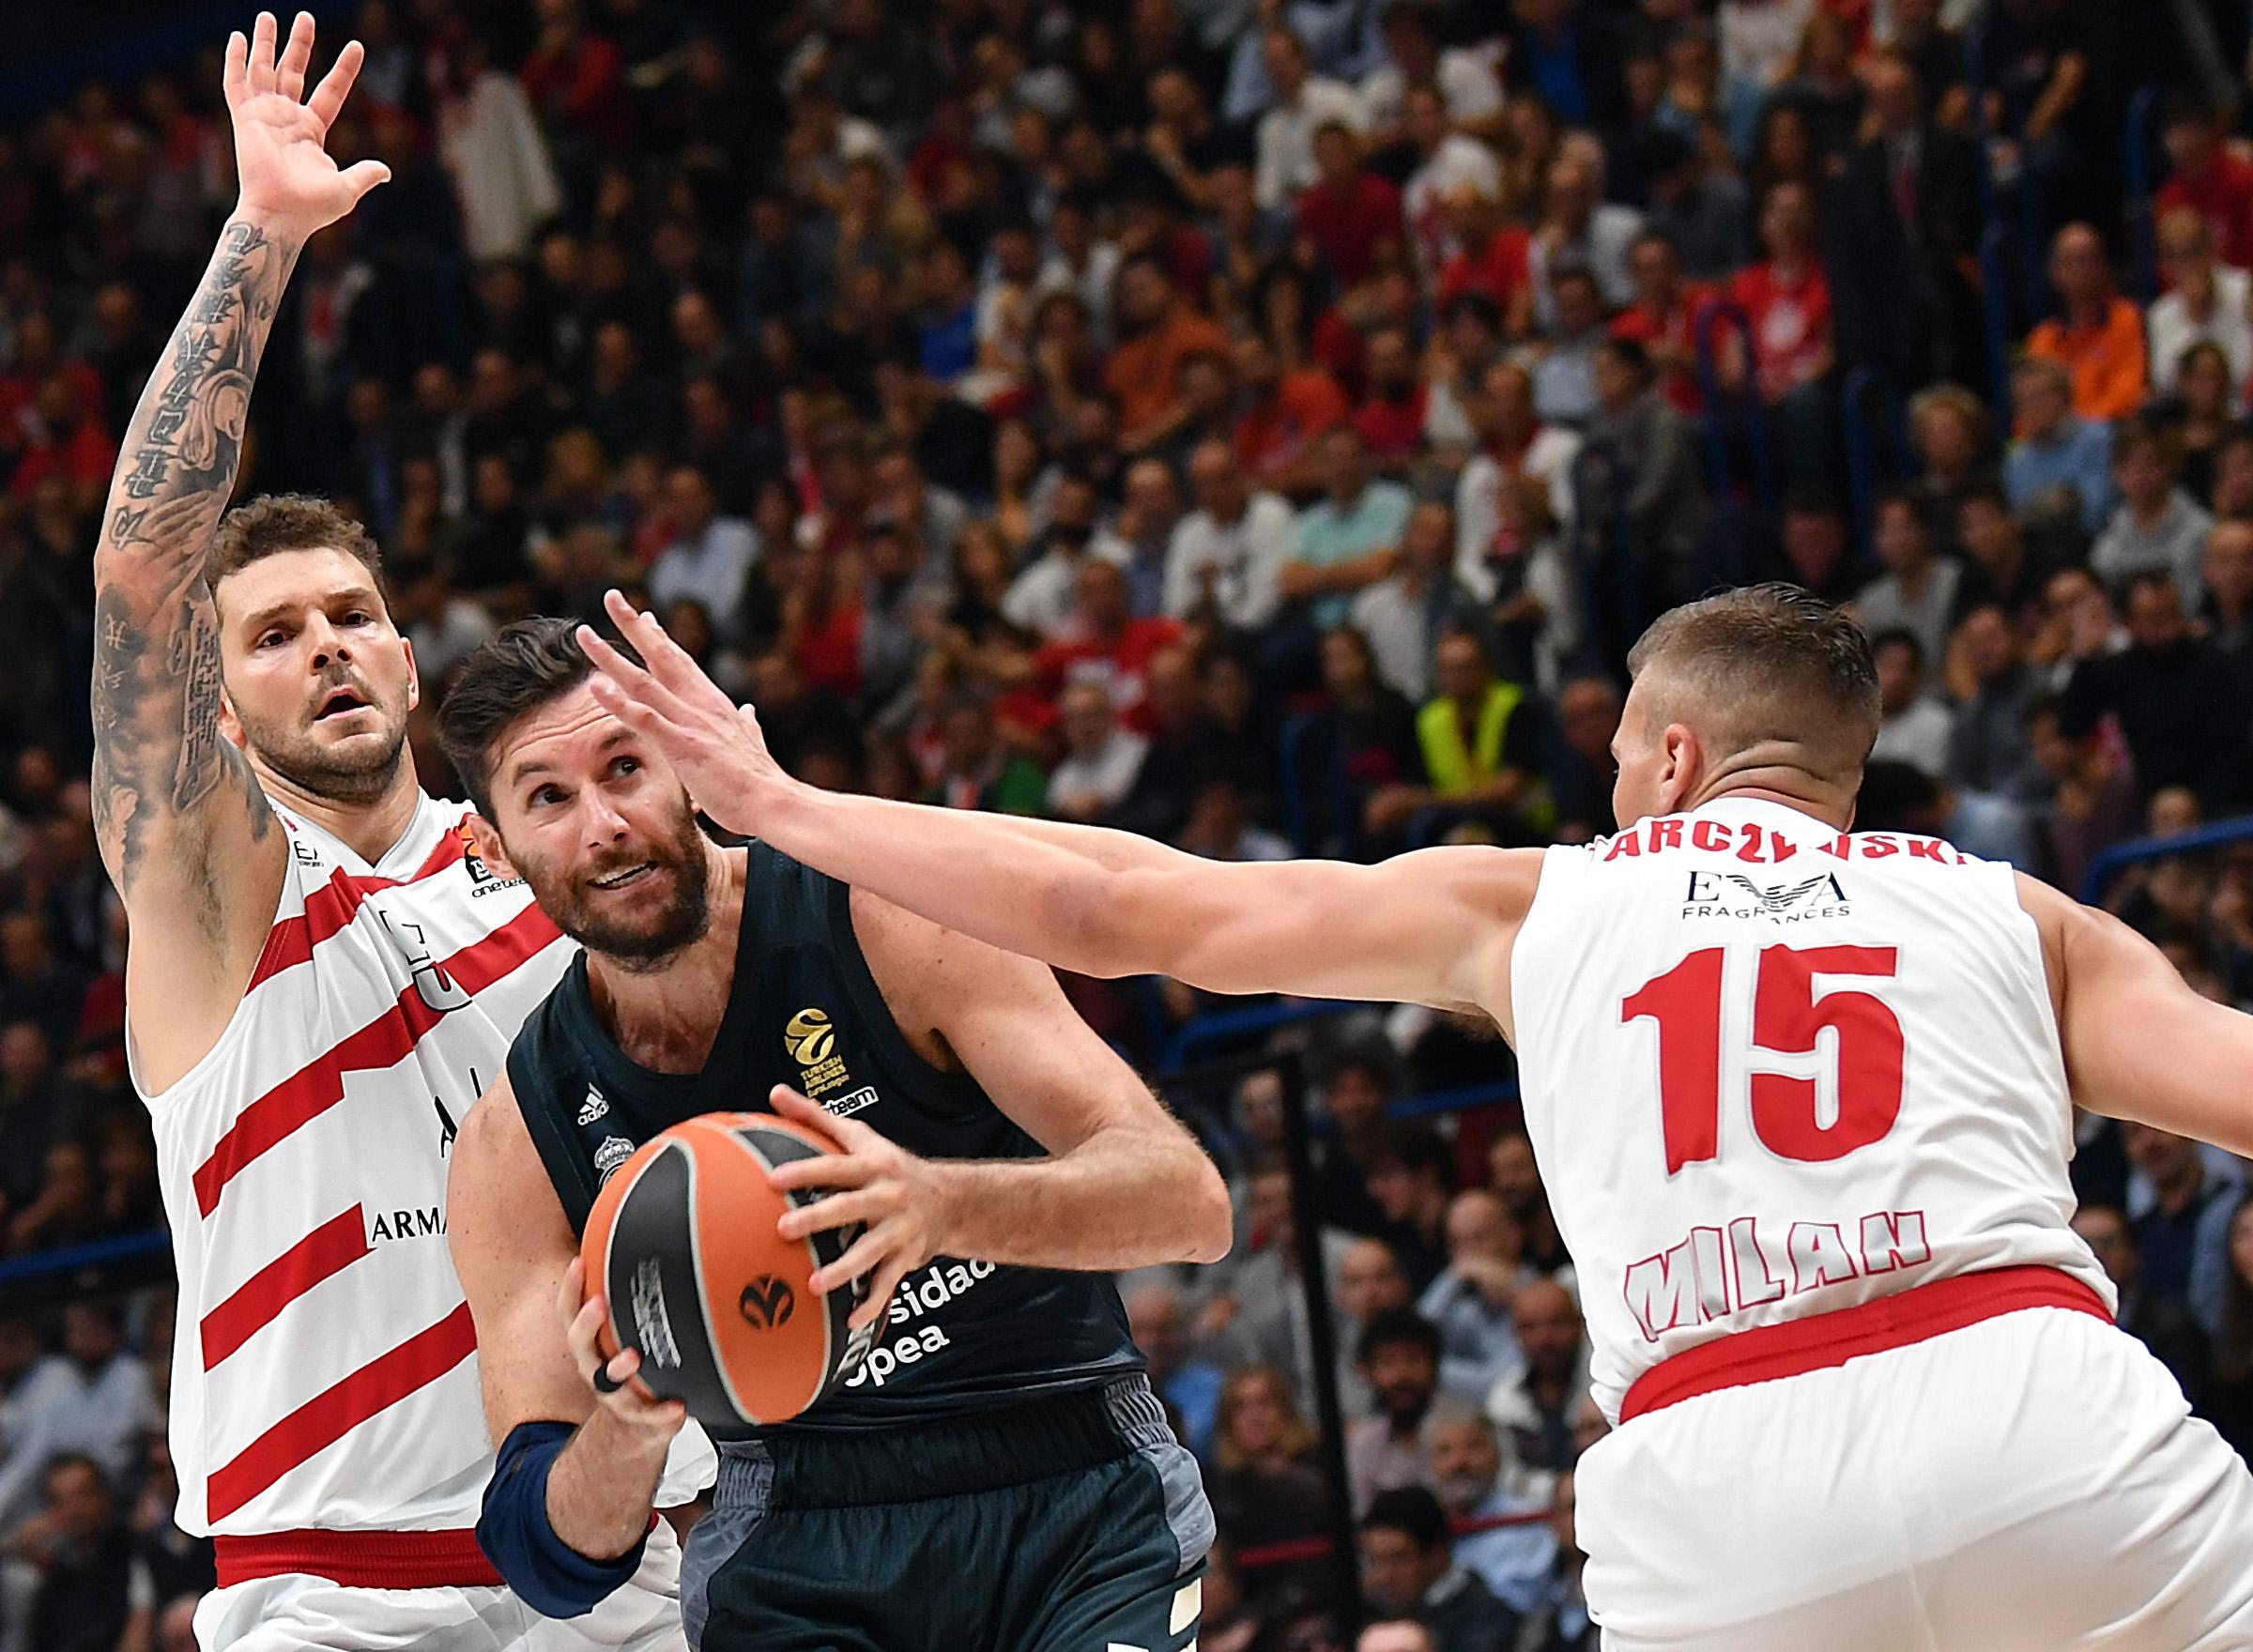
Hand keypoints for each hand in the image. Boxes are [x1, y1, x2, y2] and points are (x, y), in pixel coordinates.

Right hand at [224, 12, 389, 231]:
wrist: (282, 215)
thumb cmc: (312, 208)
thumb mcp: (347, 188)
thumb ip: (365, 175)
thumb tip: (386, 171)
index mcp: (312, 130)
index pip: (331, 90)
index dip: (344, 69)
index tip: (357, 46)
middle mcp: (287, 118)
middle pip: (294, 71)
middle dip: (299, 44)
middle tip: (305, 16)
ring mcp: (265, 116)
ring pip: (264, 69)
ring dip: (265, 42)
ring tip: (268, 15)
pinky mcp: (245, 119)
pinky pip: (236, 83)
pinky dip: (236, 60)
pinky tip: (238, 37)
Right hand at [559, 1257, 689, 1440]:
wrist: (634, 1422)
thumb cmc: (630, 1364)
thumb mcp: (626, 1329)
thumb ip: (635, 1296)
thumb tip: (655, 1238)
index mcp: (590, 1340)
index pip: (571, 1310)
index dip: (571, 1286)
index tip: (578, 1263)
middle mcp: (595, 1364)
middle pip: (579, 1343)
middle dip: (587, 1321)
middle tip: (598, 1303)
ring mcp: (613, 1392)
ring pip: (607, 1382)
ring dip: (617, 1368)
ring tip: (631, 1357)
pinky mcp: (636, 1416)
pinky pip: (647, 1417)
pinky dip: (662, 1412)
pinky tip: (677, 1406)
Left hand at [577, 590, 788, 835]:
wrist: (772, 802)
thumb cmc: (759, 780)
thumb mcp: (752, 743)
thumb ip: (747, 725)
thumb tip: (749, 711)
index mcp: (713, 704)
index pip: (682, 662)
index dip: (660, 638)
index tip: (644, 615)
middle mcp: (699, 704)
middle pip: (661, 655)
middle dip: (634, 625)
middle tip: (612, 597)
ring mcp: (690, 722)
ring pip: (642, 681)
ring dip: (610, 657)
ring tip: (584, 635)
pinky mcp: (683, 745)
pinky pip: (645, 718)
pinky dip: (619, 701)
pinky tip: (596, 687)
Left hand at [765, 1085, 946, 1328]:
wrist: (950, 1200)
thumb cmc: (889, 1166)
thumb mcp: (859, 1137)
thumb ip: (815, 1117)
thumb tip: (774, 1092)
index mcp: (873, 1166)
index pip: (836, 1166)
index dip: (807, 1171)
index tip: (774, 1178)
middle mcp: (888, 1196)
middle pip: (852, 1207)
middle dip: (819, 1218)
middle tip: (784, 1229)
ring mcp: (900, 1229)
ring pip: (872, 1251)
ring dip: (845, 1269)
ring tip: (815, 1286)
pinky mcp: (907, 1257)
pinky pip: (889, 1283)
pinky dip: (872, 1302)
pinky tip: (851, 1320)